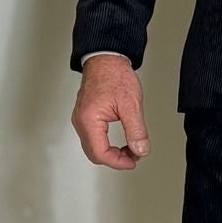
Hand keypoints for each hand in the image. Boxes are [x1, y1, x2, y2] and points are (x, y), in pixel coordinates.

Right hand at [72, 54, 149, 169]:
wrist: (106, 60)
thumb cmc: (115, 76)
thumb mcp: (131, 105)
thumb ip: (136, 131)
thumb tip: (140, 150)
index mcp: (89, 120)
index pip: (100, 153)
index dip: (118, 162)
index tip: (133, 161)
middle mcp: (81, 121)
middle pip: (94, 154)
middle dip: (115, 159)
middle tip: (134, 156)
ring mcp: (80, 119)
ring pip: (93, 148)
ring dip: (111, 152)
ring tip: (130, 148)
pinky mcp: (84, 116)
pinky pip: (92, 138)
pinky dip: (106, 144)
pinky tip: (119, 142)